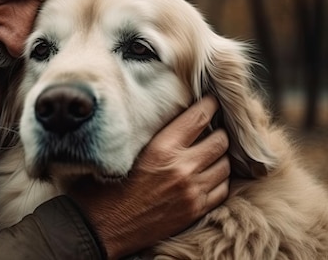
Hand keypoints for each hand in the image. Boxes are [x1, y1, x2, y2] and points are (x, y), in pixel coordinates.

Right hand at [68, 96, 229, 258]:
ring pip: (225, 164)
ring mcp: (192, 191)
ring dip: (220, 157)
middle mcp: (182, 168)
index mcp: (162, 148)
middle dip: (219, 132)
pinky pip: (223, 189)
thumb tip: (174, 120)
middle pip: (220, 140)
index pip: (199, 117)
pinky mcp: (195, 210)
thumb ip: (154, 136)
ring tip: (211, 153)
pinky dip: (219, 180)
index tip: (212, 102)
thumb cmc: (105, 186)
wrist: (102, 226)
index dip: (210, 105)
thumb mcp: (127, 151)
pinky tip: (209, 176)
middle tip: (213, 129)